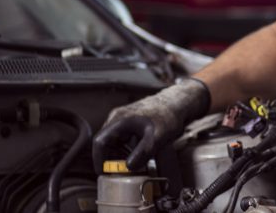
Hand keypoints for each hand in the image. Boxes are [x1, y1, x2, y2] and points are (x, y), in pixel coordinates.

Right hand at [92, 78, 209, 172]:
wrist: (177, 103)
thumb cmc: (168, 115)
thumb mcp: (158, 137)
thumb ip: (143, 152)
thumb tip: (129, 167)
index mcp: (119, 120)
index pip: (99, 142)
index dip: (99, 159)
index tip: (104, 172)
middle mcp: (117, 118)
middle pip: (104, 143)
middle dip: (110, 159)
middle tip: (120, 172)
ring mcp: (122, 120)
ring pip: (112, 142)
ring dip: (118, 156)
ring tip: (131, 164)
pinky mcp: (128, 123)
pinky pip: (120, 140)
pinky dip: (125, 150)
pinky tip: (137, 155)